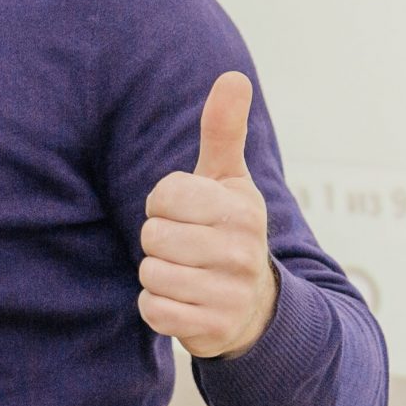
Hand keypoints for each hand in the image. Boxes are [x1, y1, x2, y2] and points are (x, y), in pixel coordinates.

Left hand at [138, 71, 277, 358]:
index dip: (163, 204)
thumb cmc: (227, 229)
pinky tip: (182, 301)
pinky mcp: (212, 329)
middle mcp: (242, 250)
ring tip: (185, 273)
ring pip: (151, 274)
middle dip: (159, 241)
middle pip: (153, 236)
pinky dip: (156, 307)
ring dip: (157, 274)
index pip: (164, 195)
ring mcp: (230, 293)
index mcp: (241, 208)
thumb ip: (223, 130)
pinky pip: (153, 311)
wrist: (254, 306)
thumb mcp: (228, 179)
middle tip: (184, 246)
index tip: (185, 213)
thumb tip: (232, 76)